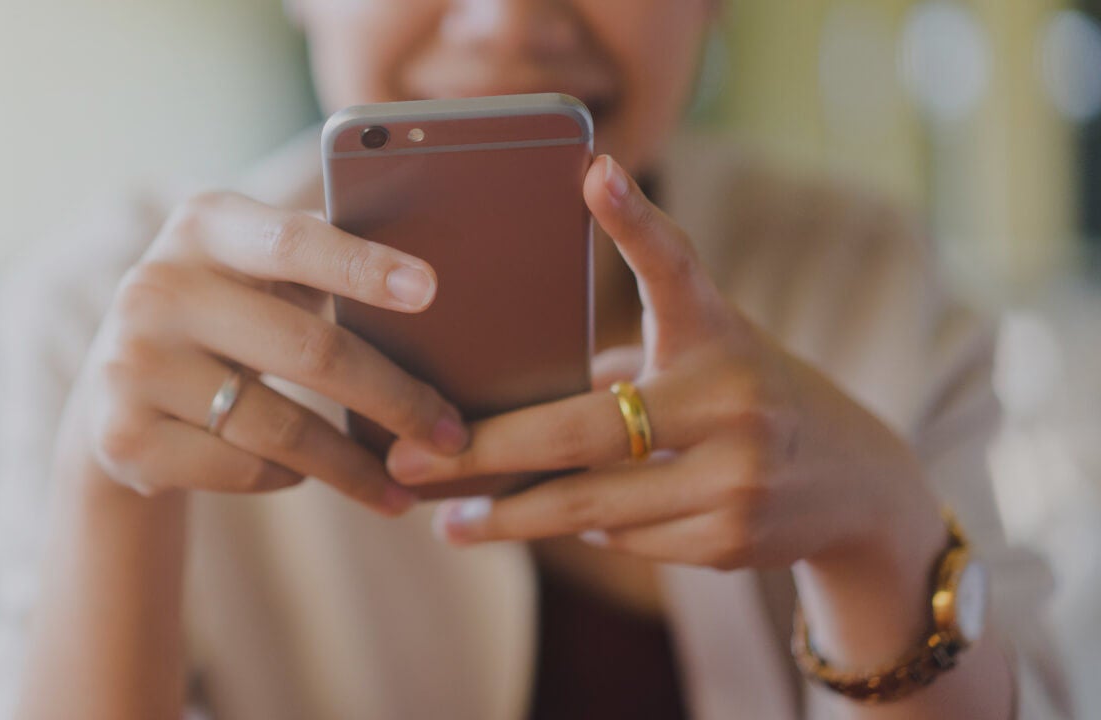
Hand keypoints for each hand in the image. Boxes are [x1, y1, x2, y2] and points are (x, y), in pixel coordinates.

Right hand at [65, 192, 468, 514]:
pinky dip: (289, 477)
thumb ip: (321, 263)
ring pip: (280, 428)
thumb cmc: (228, 315)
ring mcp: (131, 364)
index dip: (363, 266)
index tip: (429, 290)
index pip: (293, 242)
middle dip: (396, 399)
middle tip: (452, 434)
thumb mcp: (255, 272)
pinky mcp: (123, 436)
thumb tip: (435, 294)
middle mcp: (157, 286)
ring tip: (404, 487)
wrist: (115, 391)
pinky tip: (306, 476)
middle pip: (309, 350)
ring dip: (354, 466)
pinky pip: (243, 468)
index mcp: (204, 226)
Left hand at [385, 155, 942, 566]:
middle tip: (412, 458)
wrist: (853, 483)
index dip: (635, 221)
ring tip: (451, 518)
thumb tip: (500, 402)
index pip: (676, 268)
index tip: (593, 170)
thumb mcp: (707, 356)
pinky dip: (583, 532)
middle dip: (487, 452)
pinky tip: (551, 526)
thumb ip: (624, 365)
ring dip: (514, 515)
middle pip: (584, 430)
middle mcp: (734, 398)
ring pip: (593, 504)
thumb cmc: (745, 398)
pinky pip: (625, 541)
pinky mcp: (735, 538)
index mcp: (719, 334)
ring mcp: (740, 474)